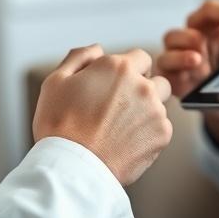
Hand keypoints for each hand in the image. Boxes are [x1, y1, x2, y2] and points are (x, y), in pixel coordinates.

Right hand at [33, 45, 172, 185]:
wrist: (72, 168)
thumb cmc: (60, 126)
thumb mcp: (56, 81)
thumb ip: (80, 57)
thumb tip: (98, 49)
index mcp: (118, 67)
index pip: (141, 57)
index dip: (130, 70)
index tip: (119, 85)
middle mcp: (142, 85)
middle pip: (157, 80)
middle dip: (144, 90)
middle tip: (120, 108)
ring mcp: (155, 110)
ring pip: (160, 105)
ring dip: (147, 112)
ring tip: (120, 129)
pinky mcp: (162, 135)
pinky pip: (162, 128)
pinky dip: (148, 134)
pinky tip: (126, 143)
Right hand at [155, 0, 218, 150]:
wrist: (218, 106)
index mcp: (210, 26)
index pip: (214, 10)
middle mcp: (191, 35)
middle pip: (193, 18)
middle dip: (215, 21)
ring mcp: (176, 53)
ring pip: (171, 37)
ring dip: (186, 45)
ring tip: (200, 59)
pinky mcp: (169, 75)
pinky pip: (163, 66)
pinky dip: (175, 66)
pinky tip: (191, 73)